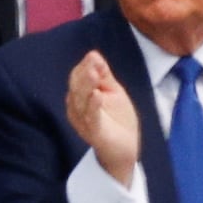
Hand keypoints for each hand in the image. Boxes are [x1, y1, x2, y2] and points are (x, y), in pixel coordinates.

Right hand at [66, 50, 140, 185]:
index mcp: (80, 96)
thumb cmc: (117, 118)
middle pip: (76, 87)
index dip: (85, 66)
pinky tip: (98, 95)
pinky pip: (91, 118)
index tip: (94, 56)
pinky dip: (93, 106)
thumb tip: (94, 54)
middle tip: (93, 62)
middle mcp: (77, 108)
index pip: (77, 77)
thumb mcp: (113, 91)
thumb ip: (104, 75)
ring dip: (87, 86)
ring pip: (81, 101)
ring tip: (94, 75)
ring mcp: (84, 121)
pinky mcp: (94, 133)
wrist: (126, 148)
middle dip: (84, 74)